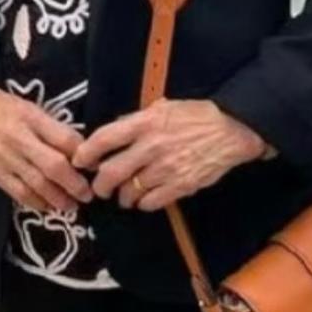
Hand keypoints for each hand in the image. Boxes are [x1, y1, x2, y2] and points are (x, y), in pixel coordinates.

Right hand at [0, 81, 93, 211]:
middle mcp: (18, 138)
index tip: (93, 165)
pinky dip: (35, 202)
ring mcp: (4, 158)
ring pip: (37, 184)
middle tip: (88, 195)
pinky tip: (47, 207)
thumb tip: (77, 147)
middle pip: (53, 165)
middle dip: (74, 184)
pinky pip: (18, 192)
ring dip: (58, 199)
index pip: (64, 138)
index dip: (82, 154)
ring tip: (72, 206)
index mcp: (29, 117)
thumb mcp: (25, 105)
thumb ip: (49, 125)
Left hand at [74, 99, 269, 211]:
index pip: (104, 139)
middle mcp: (151, 147)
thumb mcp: (162, 108)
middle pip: (111, 172)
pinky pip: (150, 202)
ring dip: (122, 197)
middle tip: (99, 188)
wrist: (232, 130)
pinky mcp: (180, 186)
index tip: (80, 161)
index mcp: (145, 123)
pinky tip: (144, 200)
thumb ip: (136, 120)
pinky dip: (143, 204)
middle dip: (99, 185)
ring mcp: (165, 169)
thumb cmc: (197, 116)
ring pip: (129, 192)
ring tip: (123, 196)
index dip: (85, 153)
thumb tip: (114, 131)